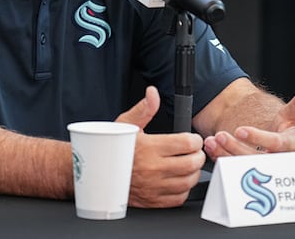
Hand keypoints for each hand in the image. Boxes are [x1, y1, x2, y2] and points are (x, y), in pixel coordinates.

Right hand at [115, 86, 205, 207]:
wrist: (95, 175)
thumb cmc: (110, 149)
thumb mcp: (125, 125)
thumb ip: (144, 109)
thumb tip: (153, 93)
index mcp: (149, 147)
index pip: (186, 143)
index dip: (195, 139)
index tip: (193, 139)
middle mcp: (152, 169)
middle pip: (191, 164)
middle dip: (198, 155)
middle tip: (195, 152)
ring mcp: (153, 187)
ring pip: (187, 182)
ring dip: (193, 172)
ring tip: (188, 164)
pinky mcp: (152, 201)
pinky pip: (178, 198)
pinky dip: (183, 189)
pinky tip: (178, 180)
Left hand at [203, 84, 294, 160]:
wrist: (275, 144)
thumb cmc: (286, 130)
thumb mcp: (292, 115)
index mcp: (290, 147)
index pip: (275, 144)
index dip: (258, 137)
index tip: (240, 130)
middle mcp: (277, 161)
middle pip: (256, 158)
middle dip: (236, 148)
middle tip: (220, 135)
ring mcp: (262, 169)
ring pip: (243, 166)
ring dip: (225, 153)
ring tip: (213, 140)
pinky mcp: (248, 172)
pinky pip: (233, 169)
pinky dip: (220, 157)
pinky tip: (212, 147)